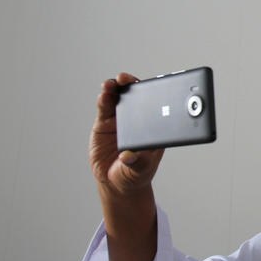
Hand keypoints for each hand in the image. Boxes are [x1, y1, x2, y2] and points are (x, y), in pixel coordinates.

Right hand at [91, 73, 163, 197]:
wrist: (116, 182)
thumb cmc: (135, 173)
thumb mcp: (140, 169)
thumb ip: (136, 162)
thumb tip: (129, 155)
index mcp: (154, 126)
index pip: (157, 104)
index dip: (155, 91)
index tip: (153, 84)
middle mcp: (138, 119)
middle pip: (136, 95)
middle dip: (131, 83)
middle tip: (125, 79)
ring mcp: (121, 119)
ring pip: (118, 98)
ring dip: (114, 88)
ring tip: (111, 85)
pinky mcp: (105, 123)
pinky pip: (104, 108)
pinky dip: (103, 100)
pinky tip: (103, 95)